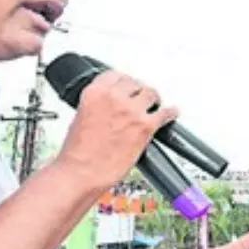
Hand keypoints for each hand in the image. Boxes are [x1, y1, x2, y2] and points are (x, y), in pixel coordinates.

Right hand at [56, 71, 179, 191]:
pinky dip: (170, 113)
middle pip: (135, 83)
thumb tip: (108, 108)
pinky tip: (171, 114)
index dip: (124, 82)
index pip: (115, 76)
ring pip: (150, 94)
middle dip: (138, 91)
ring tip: (155, 104)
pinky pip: (165, 114)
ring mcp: (131, 111)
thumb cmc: (77, 152)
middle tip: (141, 98)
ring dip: (153, 99)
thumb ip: (97, 107)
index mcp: (95, 93)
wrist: (81, 172)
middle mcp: (114, 98)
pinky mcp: (145, 127)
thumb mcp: (81, 117)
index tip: (128, 86)